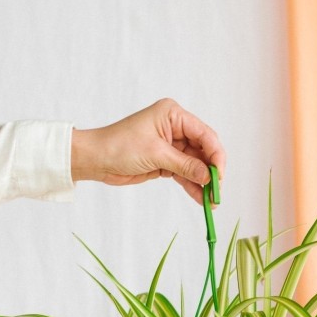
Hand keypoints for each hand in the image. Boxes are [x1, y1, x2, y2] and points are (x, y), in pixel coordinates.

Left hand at [70, 98, 225, 202]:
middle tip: (218, 191)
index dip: (216, 155)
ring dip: (203, 182)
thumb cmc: (119, 146)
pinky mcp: (166, 162)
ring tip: (211, 202)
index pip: (204, 134)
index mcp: (173, 115)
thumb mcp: (156, 154)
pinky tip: (201, 199)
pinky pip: (185, 174)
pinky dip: (193, 186)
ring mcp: (171, 146)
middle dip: (211, 171)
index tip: (220, 175)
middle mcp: (175, 128)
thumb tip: (208, 176)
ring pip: (195, 165)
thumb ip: (185, 165)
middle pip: (203, 150)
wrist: (96, 159)